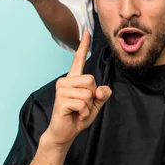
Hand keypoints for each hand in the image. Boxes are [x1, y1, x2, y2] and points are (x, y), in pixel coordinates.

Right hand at [44, 31, 111, 149]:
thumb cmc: (79, 116)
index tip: (87, 31)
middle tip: (83, 105)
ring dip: (88, 106)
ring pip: (88, 93)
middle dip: (93, 96)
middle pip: (91, 80)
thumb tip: (101, 90)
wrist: (65, 132)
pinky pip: (83, 103)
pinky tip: (76, 115)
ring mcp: (62, 90)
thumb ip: (102, 94)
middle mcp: (66, 81)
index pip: (79, 60)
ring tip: (78, 110)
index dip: (84, 46)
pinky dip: (84, 112)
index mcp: (74, 79)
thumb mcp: (96, 103)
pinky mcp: (61, 100)